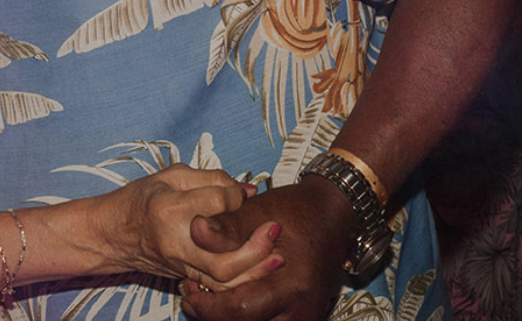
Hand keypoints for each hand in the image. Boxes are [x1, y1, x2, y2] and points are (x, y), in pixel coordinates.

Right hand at [85, 165, 282, 286]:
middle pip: (225, 258)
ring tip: (277, 256)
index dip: (236, 195)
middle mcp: (176, 241)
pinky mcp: (183, 276)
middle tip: (274, 229)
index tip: (241, 193)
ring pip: (225, 280)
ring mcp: (180, 264)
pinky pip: (217, 288)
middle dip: (257, 248)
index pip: (218, 202)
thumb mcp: (169, 176)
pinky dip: (241, 282)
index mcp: (170, 207)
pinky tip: (258, 271)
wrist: (110, 234)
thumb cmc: (139, 199)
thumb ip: (211, 178)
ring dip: (256, 271)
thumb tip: (249, 190)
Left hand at [180, 175, 354, 320]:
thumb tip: (195, 229)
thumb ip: (225, 227)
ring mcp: (306, 317)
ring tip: (208, 297)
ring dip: (231, 317)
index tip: (187, 293)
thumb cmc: (296, 210)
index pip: (239, 311)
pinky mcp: (304, 317)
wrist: (334, 215)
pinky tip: (229, 299)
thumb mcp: (257, 213)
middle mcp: (302, 309)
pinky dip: (248, 316)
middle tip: (192, 295)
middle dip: (215, 316)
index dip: (208, 306)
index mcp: (292, 285)